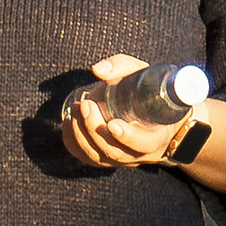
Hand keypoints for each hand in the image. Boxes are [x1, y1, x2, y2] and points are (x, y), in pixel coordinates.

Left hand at [59, 54, 225, 191]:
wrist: (157, 116)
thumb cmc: (151, 93)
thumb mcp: (145, 75)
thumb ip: (123, 67)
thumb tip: (97, 70)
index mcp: (156, 136)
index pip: (142, 144)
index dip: (127, 137)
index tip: (112, 124)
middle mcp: (138, 153)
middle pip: (114, 152)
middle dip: (95, 128)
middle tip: (85, 105)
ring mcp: (120, 158)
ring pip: (97, 156)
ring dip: (81, 134)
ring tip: (75, 109)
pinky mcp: (105, 158)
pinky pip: (85, 156)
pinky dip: (73, 141)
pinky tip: (68, 122)